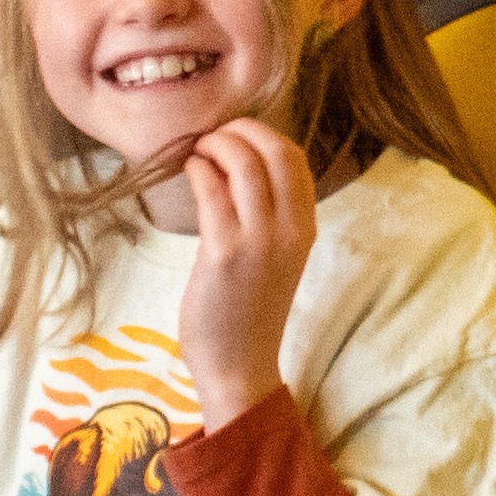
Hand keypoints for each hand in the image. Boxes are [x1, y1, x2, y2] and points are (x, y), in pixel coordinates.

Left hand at [174, 116, 319, 428]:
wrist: (239, 365)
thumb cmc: (251, 310)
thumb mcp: (278, 256)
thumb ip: (271, 215)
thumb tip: (239, 164)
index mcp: (306, 227)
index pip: (295, 158)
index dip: (264, 135)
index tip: (236, 137)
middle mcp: (290, 229)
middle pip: (275, 151)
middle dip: (241, 130)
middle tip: (214, 136)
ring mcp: (259, 240)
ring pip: (243, 164)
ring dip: (216, 145)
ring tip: (198, 151)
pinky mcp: (224, 253)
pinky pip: (212, 191)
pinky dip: (198, 169)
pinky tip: (189, 171)